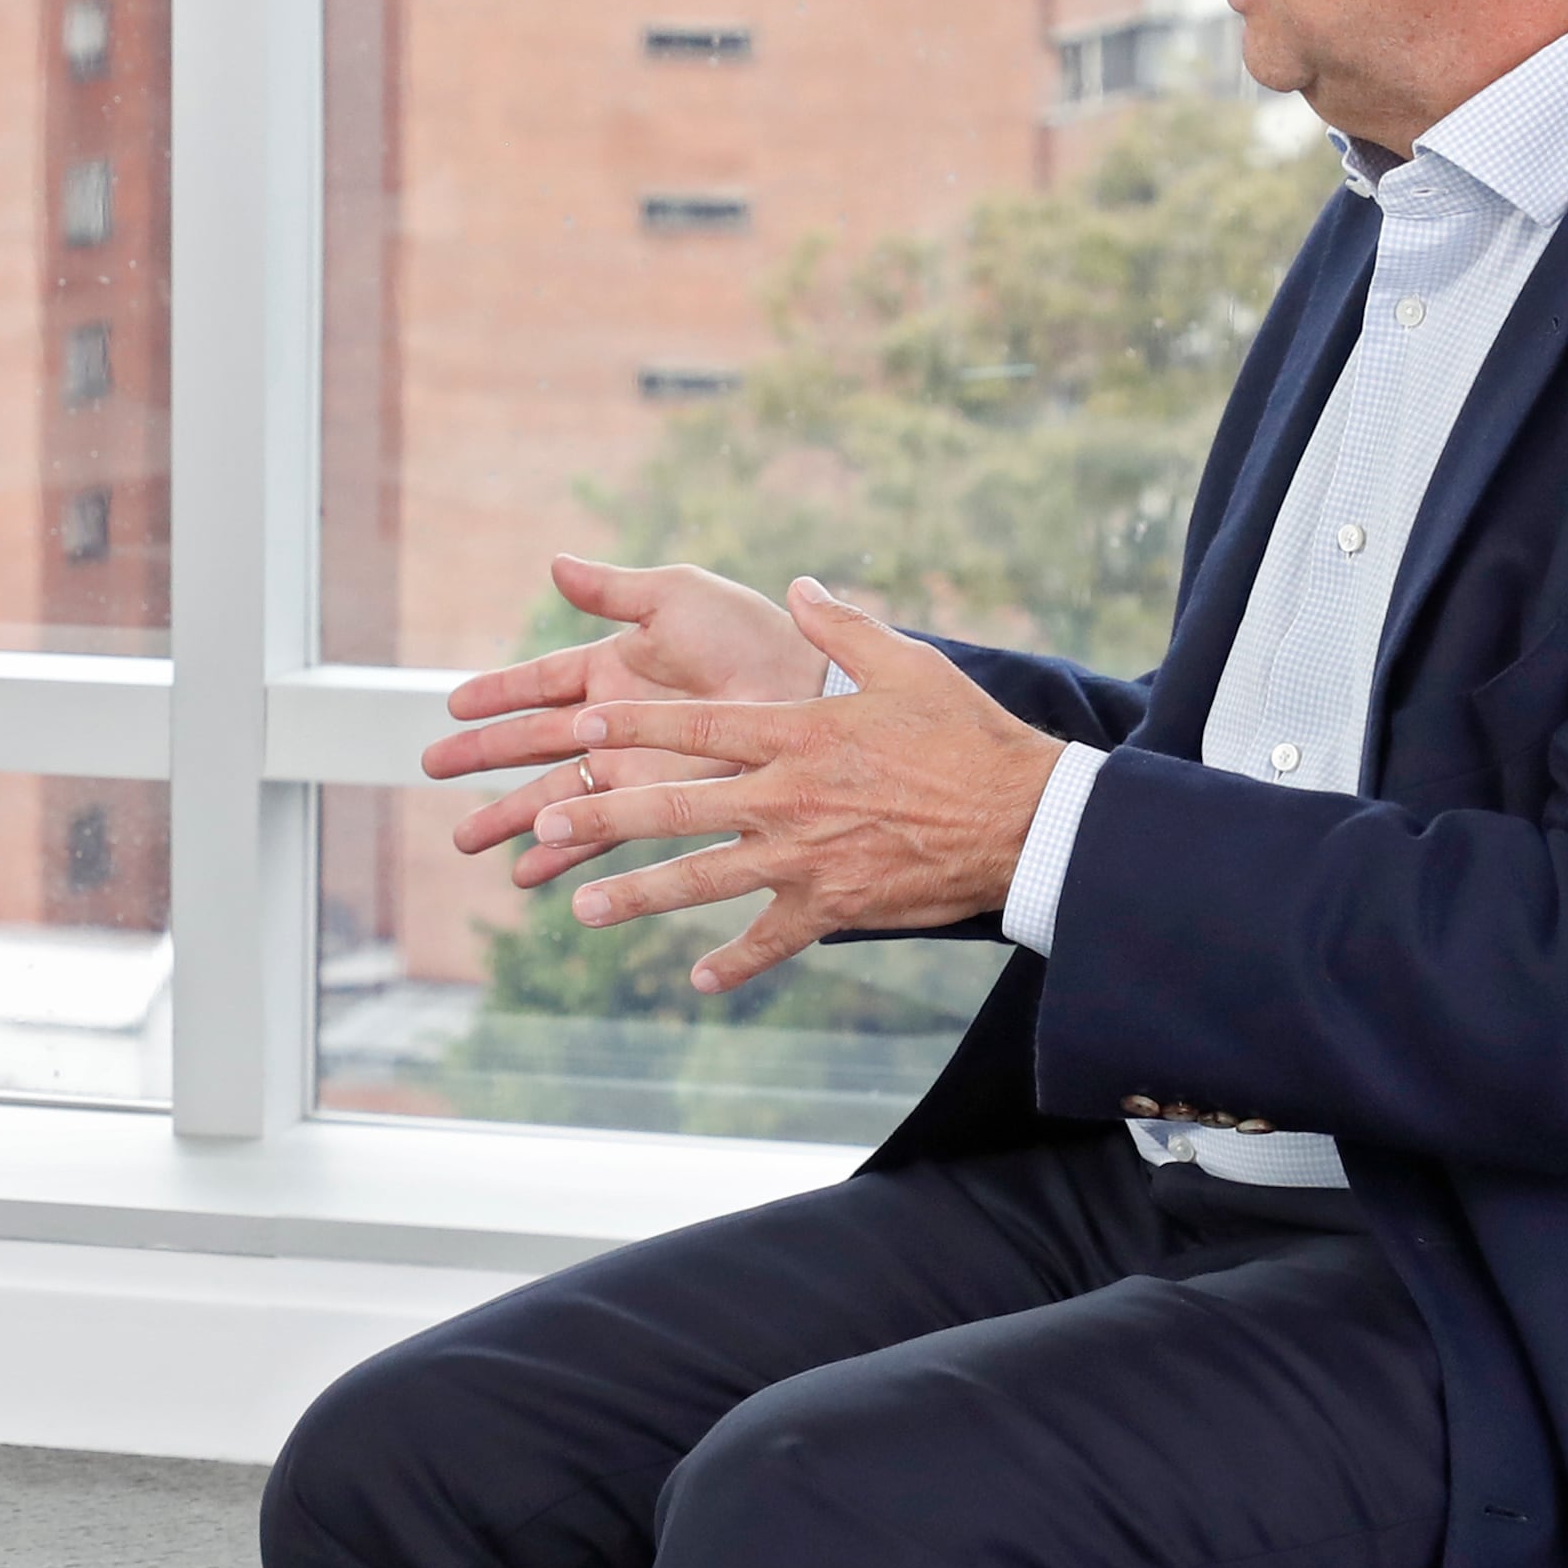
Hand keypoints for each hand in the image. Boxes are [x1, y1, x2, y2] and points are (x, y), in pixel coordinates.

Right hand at [424, 555, 832, 891]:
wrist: (802, 690)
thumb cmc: (749, 635)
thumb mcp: (673, 597)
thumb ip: (611, 589)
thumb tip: (553, 564)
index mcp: (611, 668)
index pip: (538, 683)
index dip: (495, 693)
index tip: (452, 705)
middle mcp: (612, 722)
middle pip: (530, 745)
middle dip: (480, 758)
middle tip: (430, 769)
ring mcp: (630, 766)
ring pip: (552, 797)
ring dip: (509, 818)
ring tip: (466, 840)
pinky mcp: (653, 805)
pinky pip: (595, 834)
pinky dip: (561, 855)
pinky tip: (527, 874)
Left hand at [516, 581, 1063, 997]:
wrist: (1025, 819)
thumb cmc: (968, 735)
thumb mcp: (906, 663)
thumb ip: (841, 629)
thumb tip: (798, 588)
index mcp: (796, 734)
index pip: (695, 726)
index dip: (632, 725)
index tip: (577, 723)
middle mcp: (786, 798)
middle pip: (674, 807)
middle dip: (601, 818)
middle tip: (542, 827)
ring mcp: (805, 859)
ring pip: (703, 879)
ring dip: (639, 895)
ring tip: (583, 908)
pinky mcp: (833, 907)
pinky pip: (771, 939)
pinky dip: (736, 961)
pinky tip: (697, 979)